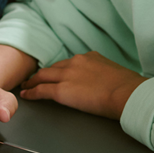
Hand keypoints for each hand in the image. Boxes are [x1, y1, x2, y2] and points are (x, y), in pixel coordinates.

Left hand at [19, 51, 147, 119]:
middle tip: (35, 77)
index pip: (70, 63)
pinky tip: (26, 94)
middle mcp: (76, 62)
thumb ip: (104, 73)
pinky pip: (42, 90)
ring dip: (34, 80)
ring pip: (44, 76)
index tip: (57, 73)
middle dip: (43, 73)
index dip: (61, 69)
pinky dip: (32, 92)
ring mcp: (67, 75)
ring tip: (27, 85)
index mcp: (90, 57)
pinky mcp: (62, 90)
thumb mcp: (115, 72)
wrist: (125, 92)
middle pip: (54, 67)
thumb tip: (105, 81)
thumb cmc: (127, 86)